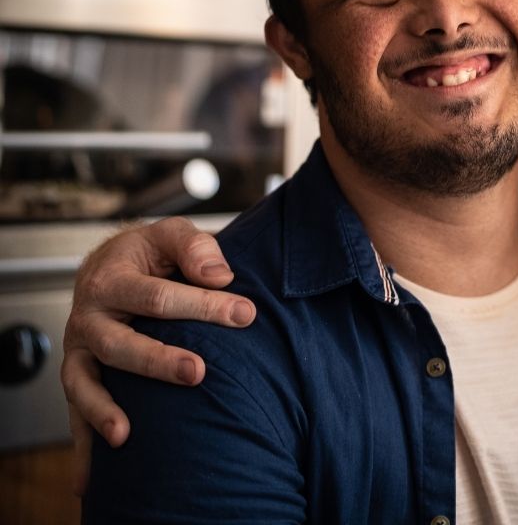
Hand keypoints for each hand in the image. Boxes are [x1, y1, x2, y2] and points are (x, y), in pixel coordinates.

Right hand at [62, 216, 254, 493]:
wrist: (109, 265)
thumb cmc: (152, 254)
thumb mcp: (172, 235)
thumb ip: (197, 247)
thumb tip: (221, 276)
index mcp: (113, 279)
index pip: (158, 297)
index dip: (203, 305)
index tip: (246, 315)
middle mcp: (90, 317)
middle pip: (121, 344)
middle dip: (159, 361)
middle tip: (199, 372)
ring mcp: (81, 351)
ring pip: (86, 382)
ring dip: (105, 410)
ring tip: (126, 435)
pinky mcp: (80, 376)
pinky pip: (75, 412)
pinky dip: (83, 443)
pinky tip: (92, 478)